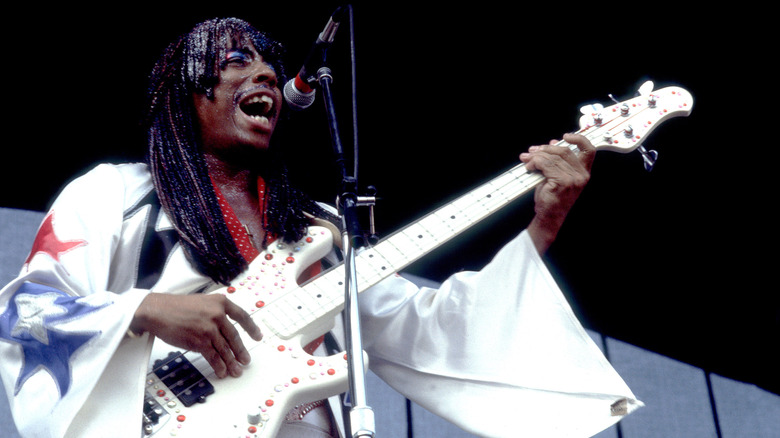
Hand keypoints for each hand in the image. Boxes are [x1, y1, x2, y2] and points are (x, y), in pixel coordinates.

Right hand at [131, 293, 262, 377]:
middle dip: (241, 351)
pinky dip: (219, 365)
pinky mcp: (200, 341)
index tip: (258, 336)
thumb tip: (225, 327)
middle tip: (245, 360)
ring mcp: (209, 328)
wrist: (158, 310)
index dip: (252, 328)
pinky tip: (222, 371)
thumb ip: (215, 311)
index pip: (242, 316)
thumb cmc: (176, 306)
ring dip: (231, 362)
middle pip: (234, 336)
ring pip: (225, 349)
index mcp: (220, 302)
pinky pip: (213, 356)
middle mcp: (217, 314)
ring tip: (236, 370)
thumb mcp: (202, 302)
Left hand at [519, 133, 595, 252]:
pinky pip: (545, 164)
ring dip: (536, 156)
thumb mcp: (558, 176)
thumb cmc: (553, 198)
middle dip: (545, 149)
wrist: (549, 216)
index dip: (579, 139)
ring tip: (527, 159)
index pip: (589, 150)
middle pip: (564, 151)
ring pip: (552, 157)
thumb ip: (558, 160)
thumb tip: (552, 143)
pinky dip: (535, 163)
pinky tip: (529, 167)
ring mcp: (573, 179)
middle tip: (532, 151)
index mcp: (584, 172)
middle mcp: (581, 175)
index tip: (565, 137)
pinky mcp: (562, 182)